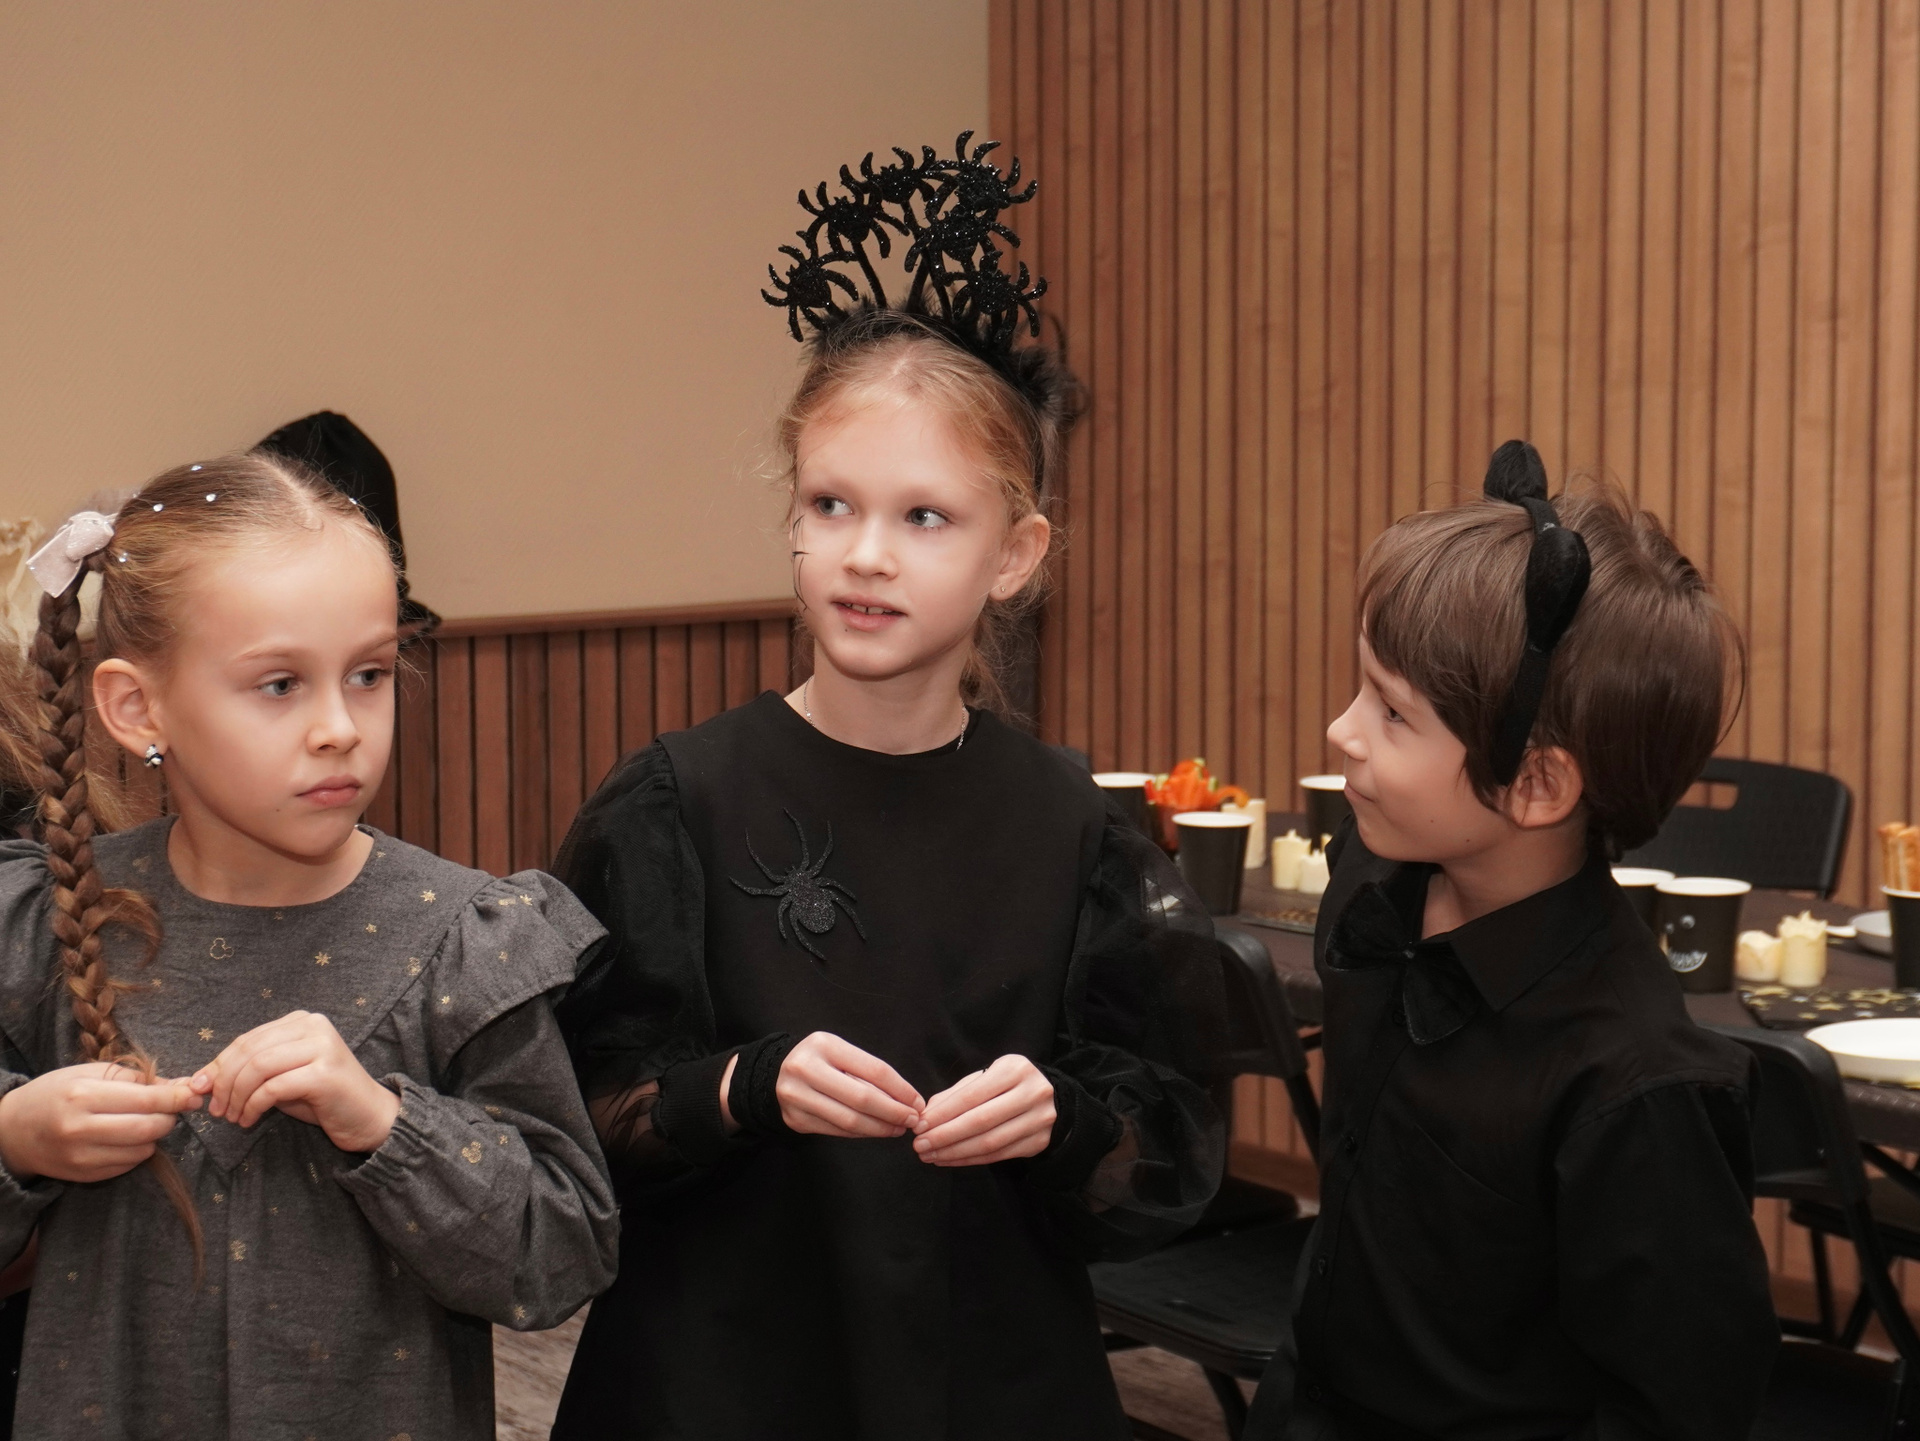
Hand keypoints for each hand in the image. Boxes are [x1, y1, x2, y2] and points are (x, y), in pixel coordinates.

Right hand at [0, 1062, 200, 1183]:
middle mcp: (80, 1129)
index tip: (195, 1094)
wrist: (13, 1130)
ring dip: (154, 1135)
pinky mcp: (83, 1175)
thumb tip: (182, 1085)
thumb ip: (136, 1079)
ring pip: (142, 1150)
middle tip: (172, 1109)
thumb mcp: (90, 1073)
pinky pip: (128, 1165)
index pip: (146, 1099)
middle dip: (169, 1118)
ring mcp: (80, 1156)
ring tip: (144, 1120)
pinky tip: (126, 1137)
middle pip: (148, 1128)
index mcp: (82, 1095)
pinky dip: (138, 1151)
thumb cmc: (56, 1093)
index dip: (177, 1098)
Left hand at [190, 1011, 399, 1153]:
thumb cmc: (323, 1099)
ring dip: (236, 1096)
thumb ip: (249, 1072)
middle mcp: (314, 1026)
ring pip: (258, 1067)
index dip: (218, 1064)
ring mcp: (322, 1047)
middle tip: (215, 1110)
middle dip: (224, 1083)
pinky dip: (252, 1106)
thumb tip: (202, 1079)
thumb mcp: (281, 1079)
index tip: (200, 1088)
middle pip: (250, 1050)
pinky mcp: (325, 1073)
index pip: (248, 1039)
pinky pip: (273, 1088)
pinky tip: (249, 1120)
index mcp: (302, 1021)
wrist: (370, 1117)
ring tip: (232, 1117)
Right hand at [776, 1032, 922, 1138]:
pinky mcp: (795, 1119)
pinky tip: (875, 1131)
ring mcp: (797, 1097)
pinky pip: (837, 1131)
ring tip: (898, 1128)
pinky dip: (861, 1134)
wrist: (774, 1072)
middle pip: (862, 1099)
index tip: (917, 1102)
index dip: (901, 1089)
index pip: (874, 1070)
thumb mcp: (840, 1051)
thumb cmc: (819, 1059)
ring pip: (850, 1120)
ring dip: (880, 1128)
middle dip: (893, 1113)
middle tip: (912, 1121)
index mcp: (825, 1045)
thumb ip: (868, 1071)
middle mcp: (807, 1069)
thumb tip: (907, 1099)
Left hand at [912, 1055, 1055, 1166]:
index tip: (919, 1125)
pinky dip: (970, 1159)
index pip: (971, 1096)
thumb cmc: (1011, 1084)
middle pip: (980, 1121)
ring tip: (930, 1155)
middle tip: (919, 1145)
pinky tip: (950, 1159)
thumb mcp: (988, 1077)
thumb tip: (926, 1115)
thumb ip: (957, 1093)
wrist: (1055, 1098)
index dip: (942, 1114)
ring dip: (955, 1152)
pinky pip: (998, 1155)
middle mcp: (1031, 1094)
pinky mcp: (1038, 1143)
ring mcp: (1038, 1121)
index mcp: (1014, 1070)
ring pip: (989, 1142)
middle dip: (945, 1136)